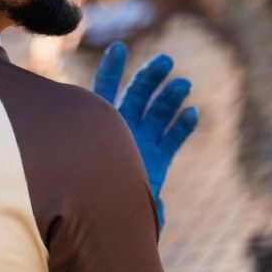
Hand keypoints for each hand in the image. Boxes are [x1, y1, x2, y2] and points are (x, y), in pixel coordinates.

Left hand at [92, 41, 198, 229]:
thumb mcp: (80, 173)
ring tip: (182, 85)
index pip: (104, 91)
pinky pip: (173, 139)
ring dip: (170, 98)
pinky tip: (192, 113)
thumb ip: (89, 163)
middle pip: (137, 96)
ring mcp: (140, 144)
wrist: (101, 223)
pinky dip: (182, 126)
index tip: (118, 48)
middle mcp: (120, 131)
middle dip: (151, 78)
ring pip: (158, 114)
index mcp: (98, 126)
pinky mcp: (158, 161)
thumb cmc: (83, 196)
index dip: (111, 69)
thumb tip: (88, 153)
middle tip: (165, 61)